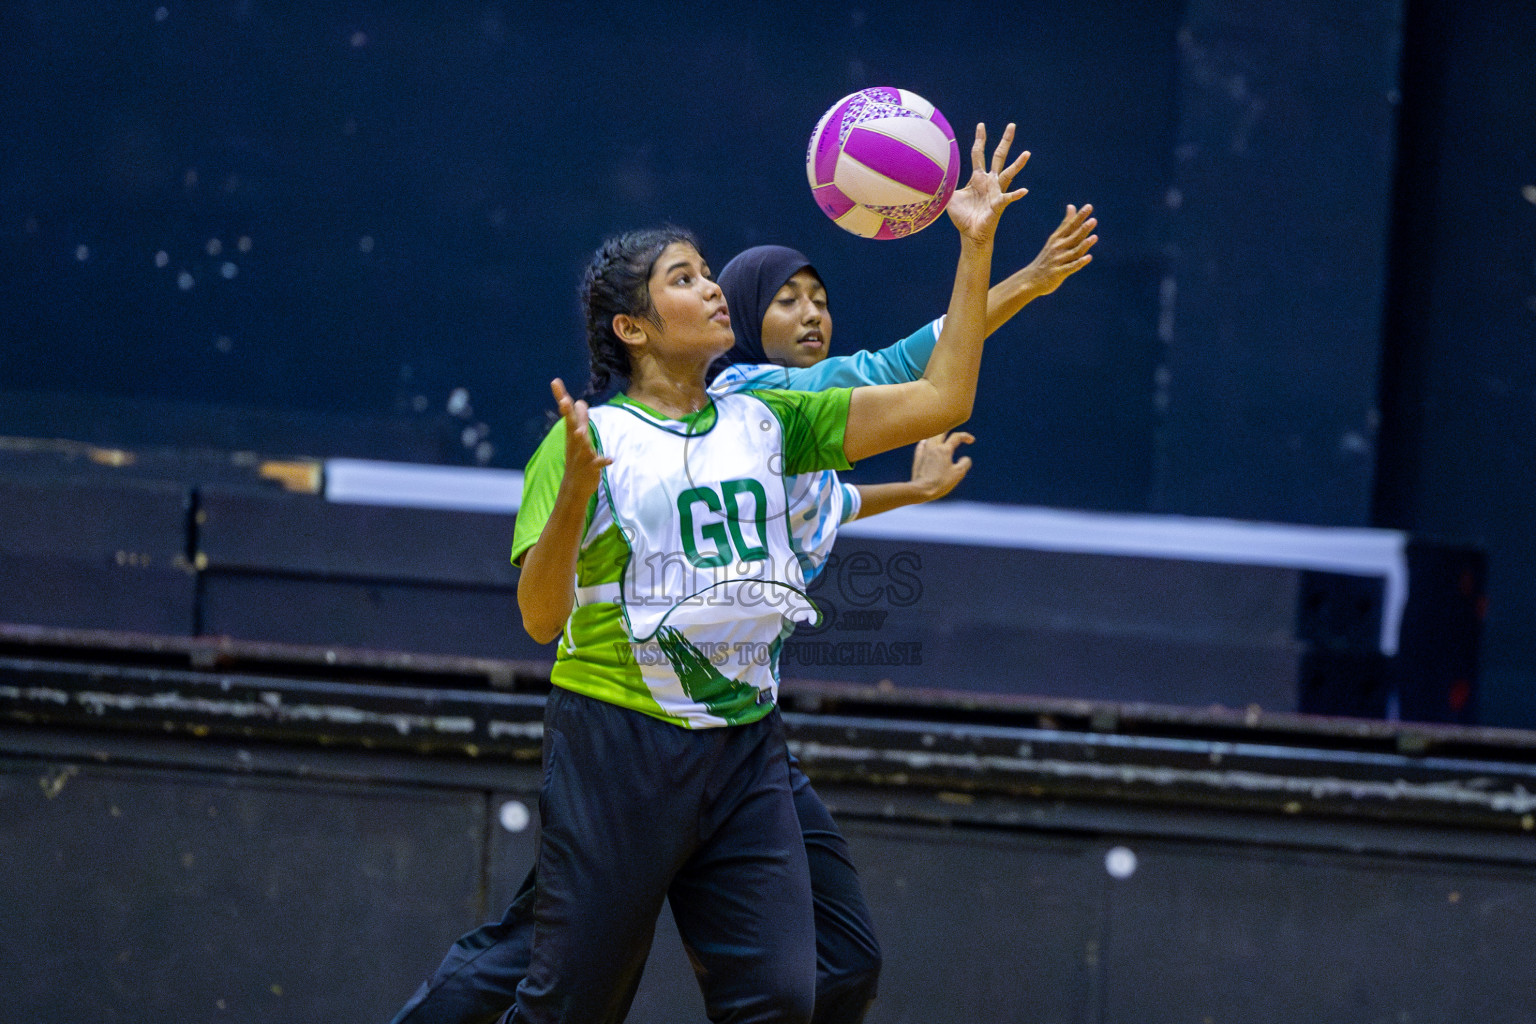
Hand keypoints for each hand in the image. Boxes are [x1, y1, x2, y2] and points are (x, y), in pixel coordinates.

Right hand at [551, 378, 611, 497]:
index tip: (555, 381)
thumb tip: (580, 401)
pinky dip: (602, 461)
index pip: (567, 413)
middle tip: (564, 400)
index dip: (562, 397)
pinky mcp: (589, 468)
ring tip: (580, 431)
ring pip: (581, 444)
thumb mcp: (579, 437)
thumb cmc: (578, 458)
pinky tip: (610, 459)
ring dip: (581, 438)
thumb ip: (581, 419)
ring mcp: (581, 455)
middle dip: (568, 413)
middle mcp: (575, 442)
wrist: (575, 487)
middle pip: (571, 424)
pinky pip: (596, 463)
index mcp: (572, 433)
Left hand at [910, 430, 974, 500]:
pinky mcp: (917, 458)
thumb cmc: (941, 482)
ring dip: (938, 435)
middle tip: (955, 434)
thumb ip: (964, 464)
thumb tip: (965, 459)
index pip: (956, 437)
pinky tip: (926, 444)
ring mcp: (924, 451)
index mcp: (945, 450)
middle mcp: (933, 447)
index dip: (965, 436)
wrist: (921, 489)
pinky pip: (921, 445)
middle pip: (941, 431)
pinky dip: (926, 442)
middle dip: (950, 430)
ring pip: (931, 437)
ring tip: (942, 437)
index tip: (971, 440)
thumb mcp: (958, 474)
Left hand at [946, 123, 1029, 245]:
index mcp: (978, 177)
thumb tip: (933, 175)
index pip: (979, 153)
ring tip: (1027, 153)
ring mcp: (996, 191)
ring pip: (1008, 174)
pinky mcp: (998, 205)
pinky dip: (1016, 195)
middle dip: (1005, 141)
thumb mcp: (949, 196)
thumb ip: (945, 184)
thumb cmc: (962, 216)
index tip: (981, 125)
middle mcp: (989, 181)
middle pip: (998, 156)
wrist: (970, 234)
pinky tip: (1024, 191)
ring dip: (1017, 164)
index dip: (980, 140)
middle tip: (1012, 125)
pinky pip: (1008, 198)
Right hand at [1021, 203, 1097, 296]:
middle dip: (1083, 229)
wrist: (1031, 279)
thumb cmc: (1047, 257)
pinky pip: (1071, 267)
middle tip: (1093, 220)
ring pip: (1074, 252)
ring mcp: (1058, 261)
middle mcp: (1057, 248)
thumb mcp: (1055, 238)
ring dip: (1084, 245)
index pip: (1070, 225)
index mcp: (1057, 239)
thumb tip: (1071, 206)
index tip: (1089, 207)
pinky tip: (1088, 258)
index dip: (1079, 216)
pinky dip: (1079, 262)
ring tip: (1094, 237)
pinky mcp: (1058, 273)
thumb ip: (1066, 224)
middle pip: (1073, 237)